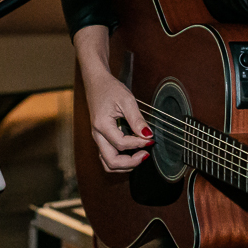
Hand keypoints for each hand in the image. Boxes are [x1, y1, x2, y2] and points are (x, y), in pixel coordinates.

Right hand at [72, 25, 153, 172]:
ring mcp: (98, 138)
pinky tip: (132, 152)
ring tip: (140, 156)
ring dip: (124, 165)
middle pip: (111, 161)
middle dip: (130, 163)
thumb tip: (148, 135)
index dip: (138, 144)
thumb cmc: (110, 89)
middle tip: (146, 154)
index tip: (151, 139)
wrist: (96, 82)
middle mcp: (97, 135)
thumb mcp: (126, 100)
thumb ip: (137, 119)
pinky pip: (108, 157)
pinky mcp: (101, 138)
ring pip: (108, 163)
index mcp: (102, 126)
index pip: (121, 144)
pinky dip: (120, 160)